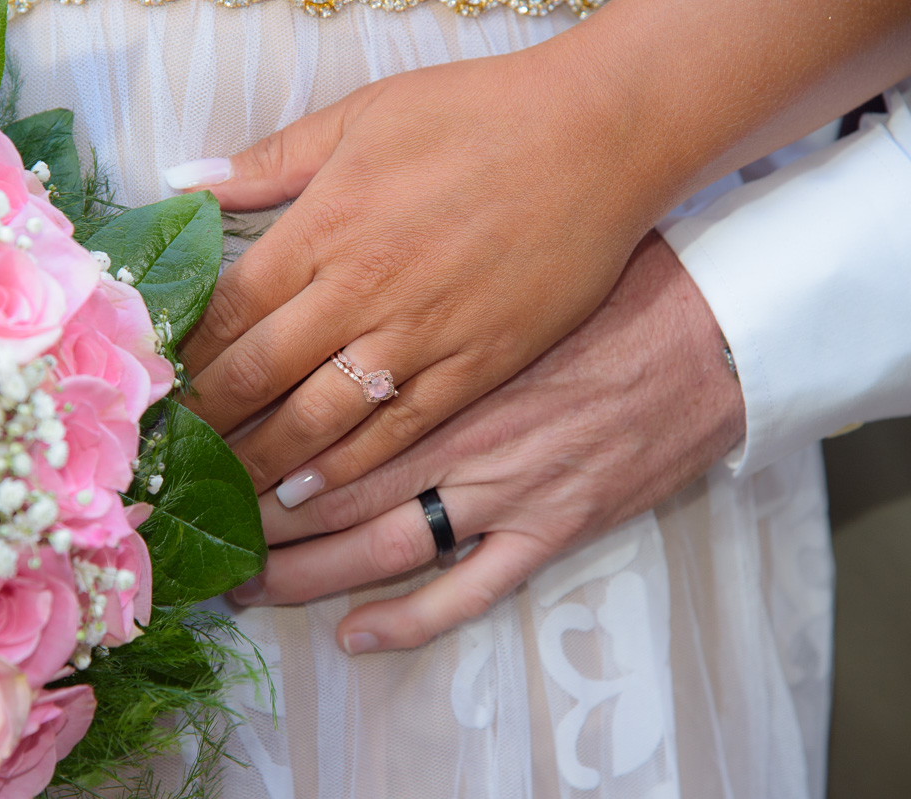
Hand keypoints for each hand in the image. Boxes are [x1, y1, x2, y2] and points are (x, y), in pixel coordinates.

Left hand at [175, 44, 655, 503]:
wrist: (600, 138)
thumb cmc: (482, 113)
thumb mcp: (368, 112)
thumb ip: (273, 157)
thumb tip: (184, 183)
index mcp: (326, 225)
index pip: (229, 308)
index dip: (188, 352)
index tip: (160, 382)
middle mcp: (361, 291)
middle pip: (259, 373)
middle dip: (209, 418)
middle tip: (172, 450)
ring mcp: (420, 337)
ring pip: (317, 419)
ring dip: (262, 458)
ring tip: (222, 486)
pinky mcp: (476, 368)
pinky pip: (395, 432)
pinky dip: (344, 466)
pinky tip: (307, 491)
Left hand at [230, 232, 745, 653]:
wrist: (712, 327)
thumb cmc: (602, 280)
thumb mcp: (495, 265)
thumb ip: (410, 286)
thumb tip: (325, 295)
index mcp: (439, 361)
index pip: (319, 415)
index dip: (253, 439)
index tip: (205, 450)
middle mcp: (460, 432)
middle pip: (334, 487)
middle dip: (258, 514)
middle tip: (201, 528)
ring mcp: (508, 488)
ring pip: (386, 543)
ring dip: (310, 572)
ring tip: (249, 585)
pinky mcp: (554, 527)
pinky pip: (474, 589)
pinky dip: (414, 618)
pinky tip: (359, 633)